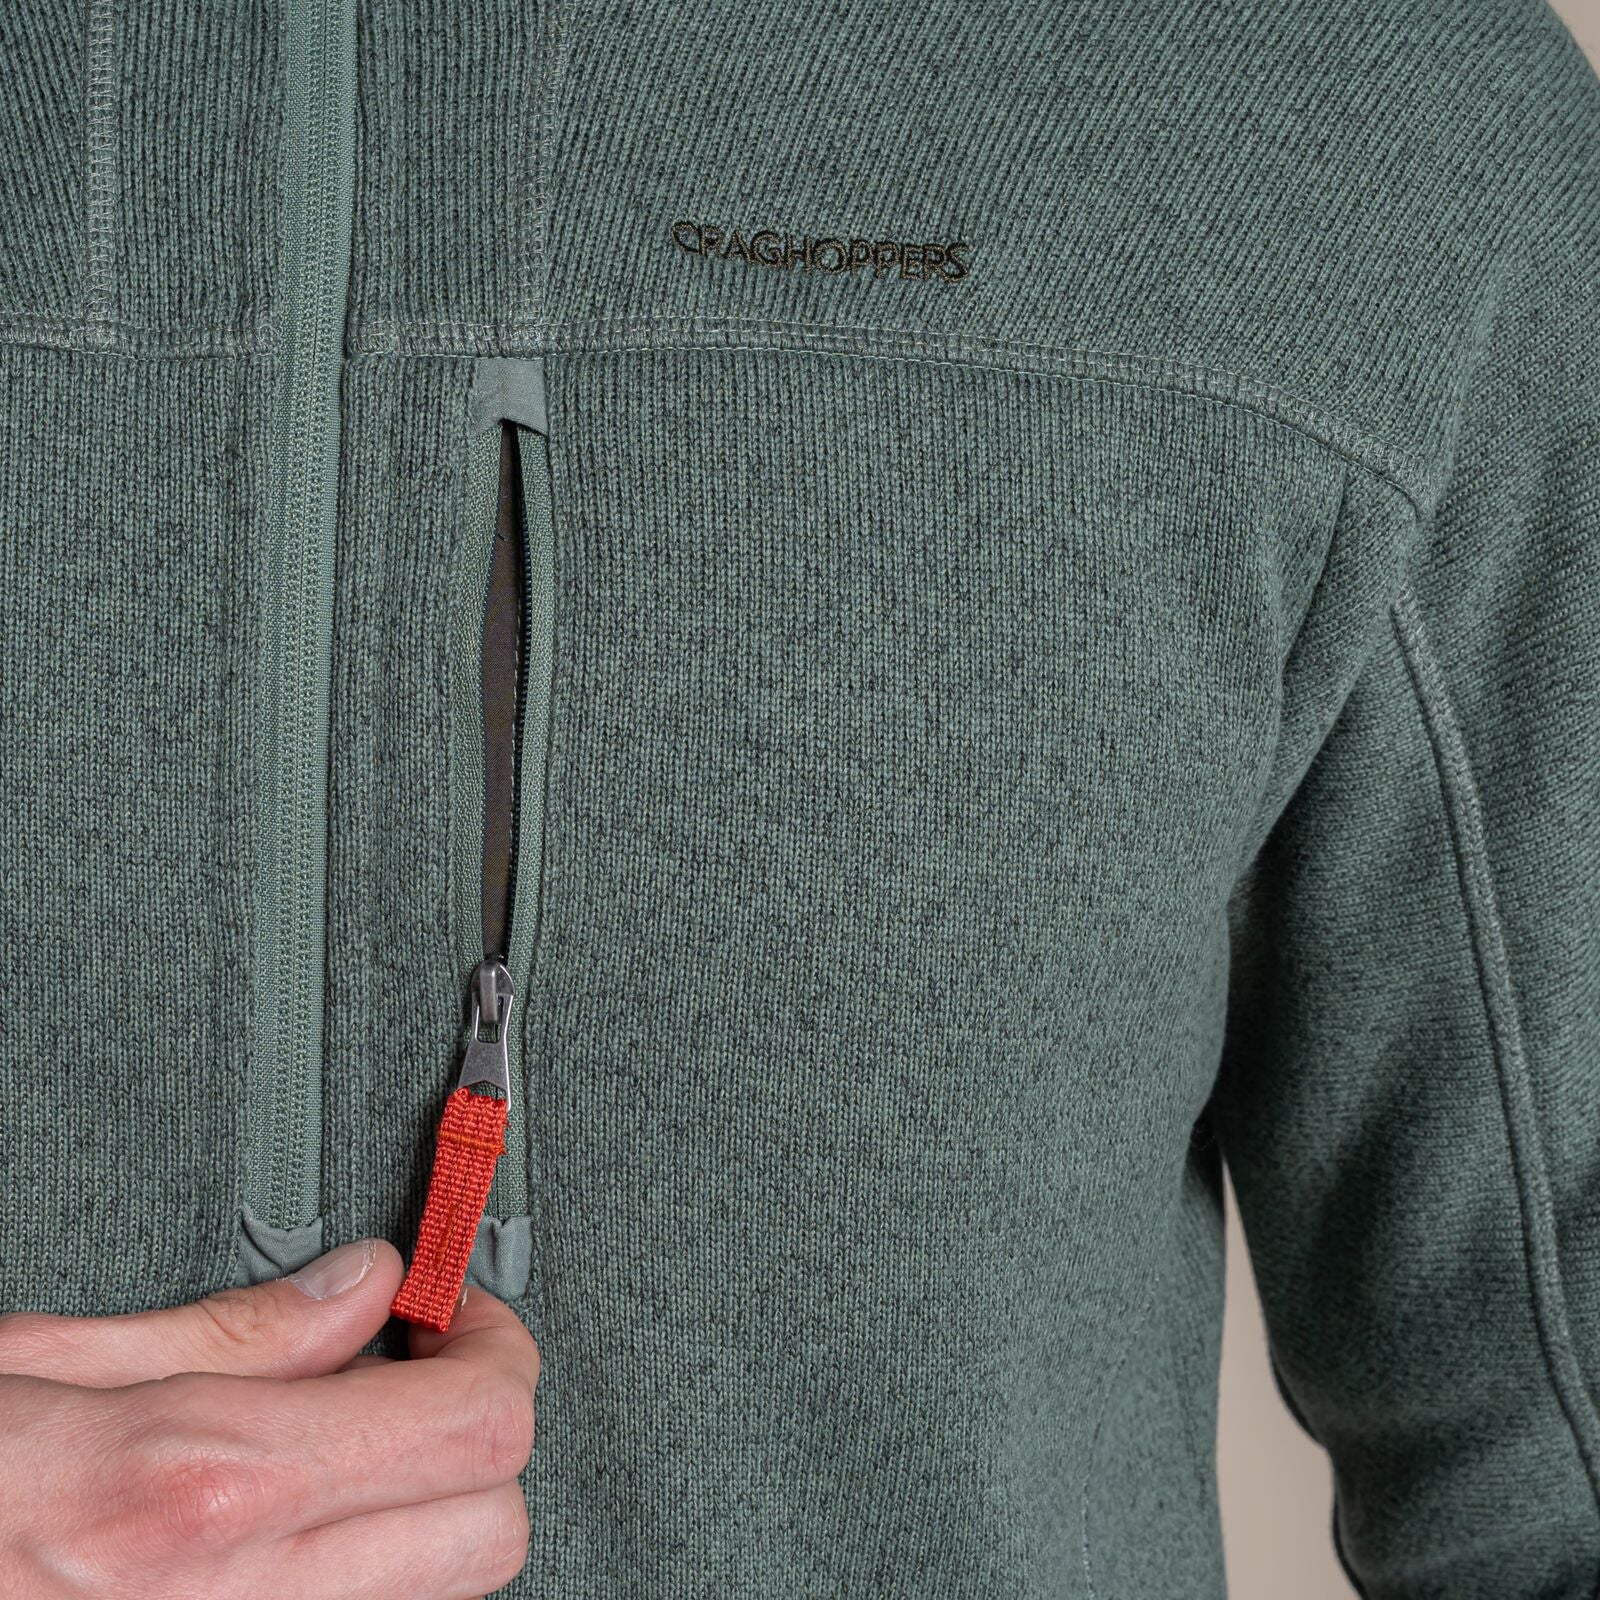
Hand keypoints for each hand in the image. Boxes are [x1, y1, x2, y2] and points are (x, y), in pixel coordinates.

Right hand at [0, 1239, 539, 1598]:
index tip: (456, 1313)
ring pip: (445, 1598)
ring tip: (356, 1451)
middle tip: (420, 1374)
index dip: (497, 1347)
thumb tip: (365, 1284)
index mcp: (207, 1483)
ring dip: (432, 1512)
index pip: (476, 1420)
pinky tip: (301, 1536)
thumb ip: (233, 1329)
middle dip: (482, 1431)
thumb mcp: (38, 1365)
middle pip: (495, 1522)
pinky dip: (369, 1586)